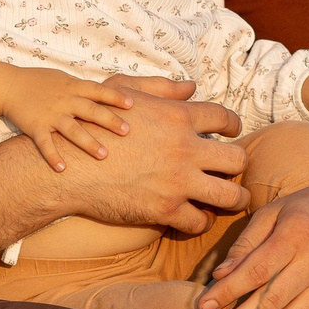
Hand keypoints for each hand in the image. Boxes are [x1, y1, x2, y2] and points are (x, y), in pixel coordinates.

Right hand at [0, 62, 135, 171]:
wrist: (9, 85)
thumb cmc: (40, 81)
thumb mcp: (63, 79)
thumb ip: (83, 89)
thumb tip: (105, 95)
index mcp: (73, 87)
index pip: (98, 91)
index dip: (115, 97)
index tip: (132, 104)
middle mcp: (65, 101)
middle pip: (91, 111)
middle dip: (109, 121)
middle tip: (127, 131)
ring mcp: (50, 115)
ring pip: (73, 130)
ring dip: (88, 142)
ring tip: (104, 155)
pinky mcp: (36, 127)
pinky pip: (45, 144)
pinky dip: (53, 156)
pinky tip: (62, 169)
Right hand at [58, 77, 248, 233]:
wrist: (69, 165)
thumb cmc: (90, 124)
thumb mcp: (122, 92)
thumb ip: (160, 88)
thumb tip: (192, 87)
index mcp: (178, 116)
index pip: (225, 118)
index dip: (234, 126)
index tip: (233, 133)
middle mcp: (184, 148)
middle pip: (237, 159)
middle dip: (238, 166)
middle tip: (233, 170)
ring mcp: (177, 181)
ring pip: (230, 195)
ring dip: (234, 198)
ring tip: (231, 199)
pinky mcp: (165, 210)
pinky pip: (200, 221)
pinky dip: (201, 220)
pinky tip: (197, 215)